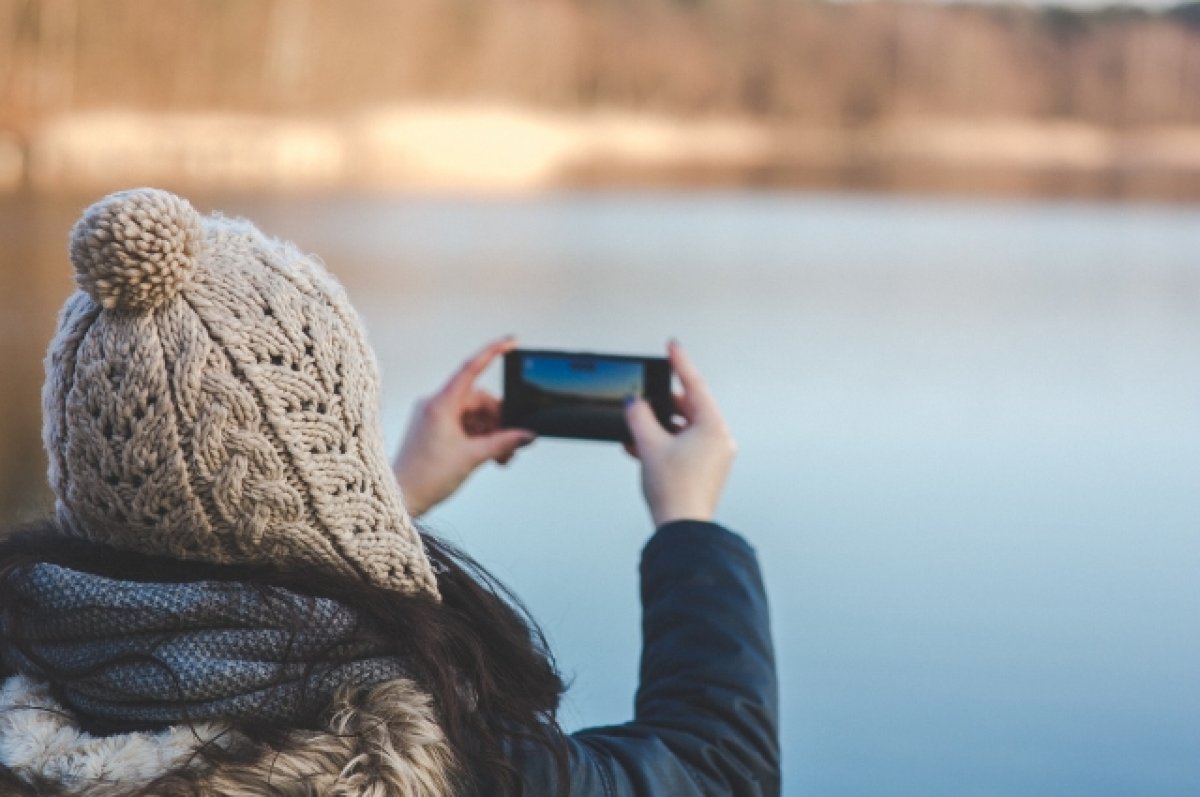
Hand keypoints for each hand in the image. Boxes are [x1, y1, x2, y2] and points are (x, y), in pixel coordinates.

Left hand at [393, 337, 533, 516]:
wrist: (401, 498)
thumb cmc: (427, 477)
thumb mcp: (473, 458)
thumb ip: (503, 443)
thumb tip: (526, 435)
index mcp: (440, 404)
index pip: (471, 368)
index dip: (493, 352)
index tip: (512, 340)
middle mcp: (434, 404)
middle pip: (478, 400)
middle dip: (499, 420)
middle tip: (512, 444)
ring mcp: (432, 415)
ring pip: (473, 414)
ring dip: (491, 432)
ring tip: (501, 457)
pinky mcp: (432, 428)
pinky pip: (463, 424)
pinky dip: (478, 437)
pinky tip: (489, 456)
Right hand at [625, 341, 735, 526]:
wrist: (682, 529)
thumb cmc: (674, 489)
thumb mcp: (649, 445)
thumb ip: (639, 416)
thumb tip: (635, 402)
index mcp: (713, 427)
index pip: (694, 385)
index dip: (679, 363)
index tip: (671, 345)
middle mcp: (719, 439)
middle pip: (688, 409)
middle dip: (661, 405)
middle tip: (642, 400)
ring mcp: (715, 456)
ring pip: (683, 429)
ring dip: (658, 428)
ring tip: (635, 431)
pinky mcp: (706, 471)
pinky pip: (683, 447)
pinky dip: (663, 444)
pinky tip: (640, 449)